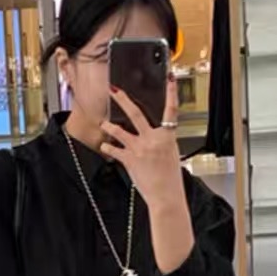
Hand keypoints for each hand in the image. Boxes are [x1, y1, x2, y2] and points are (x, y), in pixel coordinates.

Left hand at [100, 78, 184, 214]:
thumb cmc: (171, 180)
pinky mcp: (129, 159)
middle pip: (135, 114)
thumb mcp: (172, 156)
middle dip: (123, 100)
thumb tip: (154, 139)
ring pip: (119, 131)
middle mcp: (152, 139)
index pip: (171, 111)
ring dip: (110, 126)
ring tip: (104, 123)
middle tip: (114, 90)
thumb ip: (162, 143)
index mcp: (167, 137)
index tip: (170, 79)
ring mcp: (139, 148)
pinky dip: (108, 147)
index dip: (172, 94)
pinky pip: (114, 150)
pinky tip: (104, 146)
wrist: (165, 196)